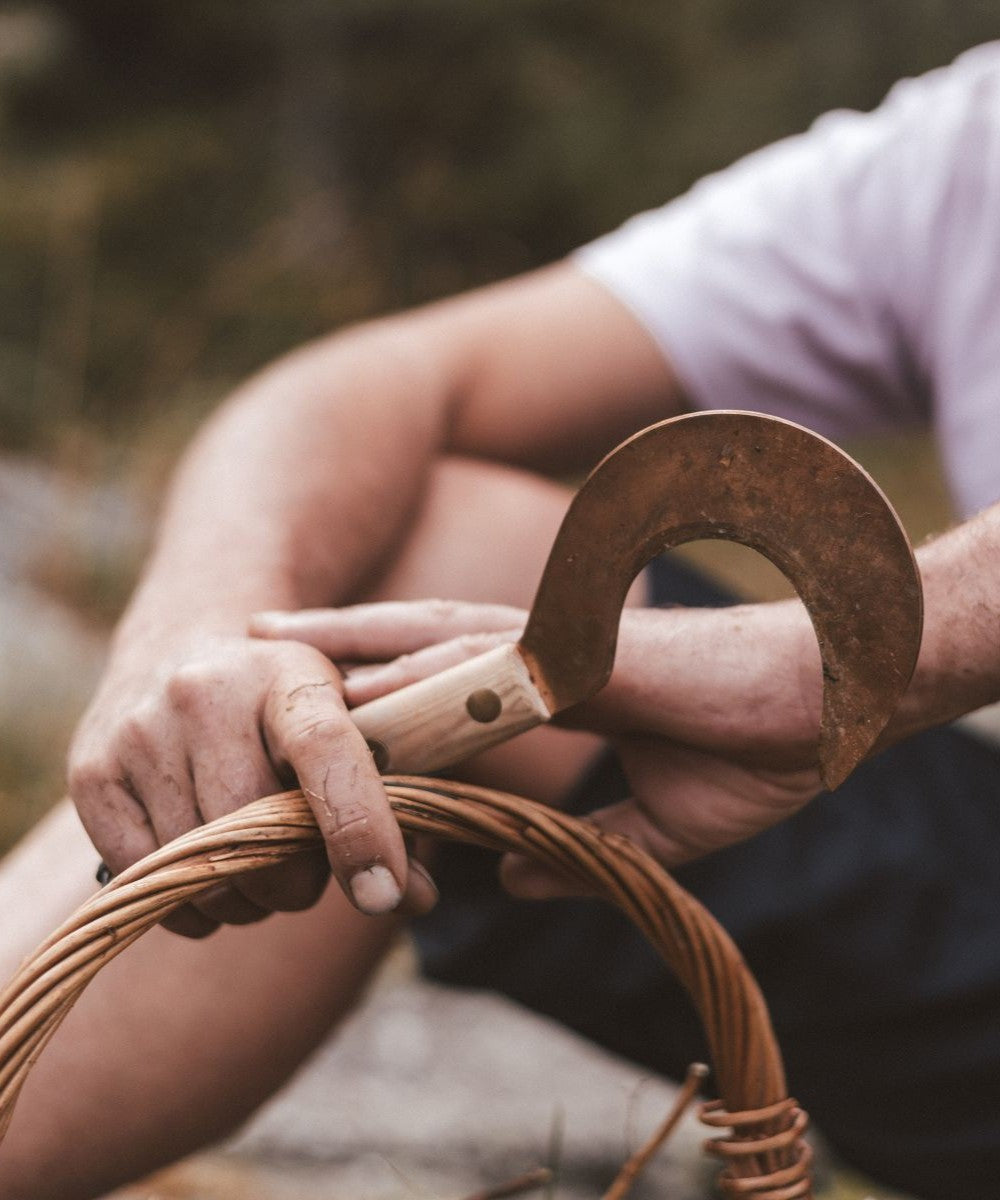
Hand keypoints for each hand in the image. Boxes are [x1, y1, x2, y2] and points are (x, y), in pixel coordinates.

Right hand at [68, 631, 436, 937]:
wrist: (178, 650)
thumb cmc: (284, 708)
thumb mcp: (347, 723)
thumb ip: (395, 806)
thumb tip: (416, 900)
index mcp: (288, 673)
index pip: (326, 750)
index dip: (359, 826)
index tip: (383, 893)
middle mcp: (205, 692)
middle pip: (256, 832)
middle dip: (296, 881)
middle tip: (304, 869)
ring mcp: (140, 730)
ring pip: (200, 869)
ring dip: (245, 898)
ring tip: (255, 864)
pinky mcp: (91, 772)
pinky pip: (147, 882)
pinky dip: (189, 903)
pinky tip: (206, 872)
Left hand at [250, 598, 824, 896]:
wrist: (834, 699)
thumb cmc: (758, 747)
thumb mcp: (659, 821)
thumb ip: (579, 848)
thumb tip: (502, 881)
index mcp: (561, 687)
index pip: (448, 681)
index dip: (379, 681)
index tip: (310, 692)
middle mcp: (549, 660)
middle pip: (418, 642)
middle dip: (336, 641)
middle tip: (251, 640)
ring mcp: (566, 655)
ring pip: (434, 643)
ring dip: (350, 644)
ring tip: (270, 644)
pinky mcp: (594, 662)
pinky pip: (486, 671)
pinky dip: (418, 678)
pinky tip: (356, 686)